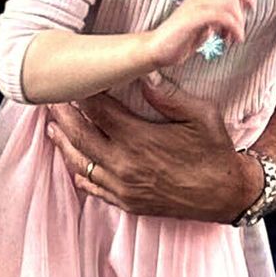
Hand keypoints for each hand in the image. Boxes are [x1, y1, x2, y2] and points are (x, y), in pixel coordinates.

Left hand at [45, 74, 262, 224]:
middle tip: (48, 102)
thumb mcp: (200, 115)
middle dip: (62, 117)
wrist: (226, 194)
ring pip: (81, 163)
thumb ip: (168, 95)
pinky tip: (73, 164)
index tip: (72, 82)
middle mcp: (124, 164)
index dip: (81, 94)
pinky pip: (94, 188)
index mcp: (138, 139)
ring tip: (52, 129)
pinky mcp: (127, 203)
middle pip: (79, 136)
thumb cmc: (215, 152)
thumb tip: (143, 74)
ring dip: (63, 144)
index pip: (97, 110)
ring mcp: (123, 187)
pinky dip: (79, 174)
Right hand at [144, 0, 255, 68]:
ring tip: (233, 39)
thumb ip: (215, 22)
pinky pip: (219, 16)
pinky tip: (229, 40)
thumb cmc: (176, 41)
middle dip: (240, 14)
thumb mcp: (202, 29)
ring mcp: (194, 8)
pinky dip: (231, 27)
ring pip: (227, 4)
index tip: (252, 6)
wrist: (154, 50)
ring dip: (237, 23)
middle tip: (237, 32)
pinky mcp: (191, 19)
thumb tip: (231, 22)